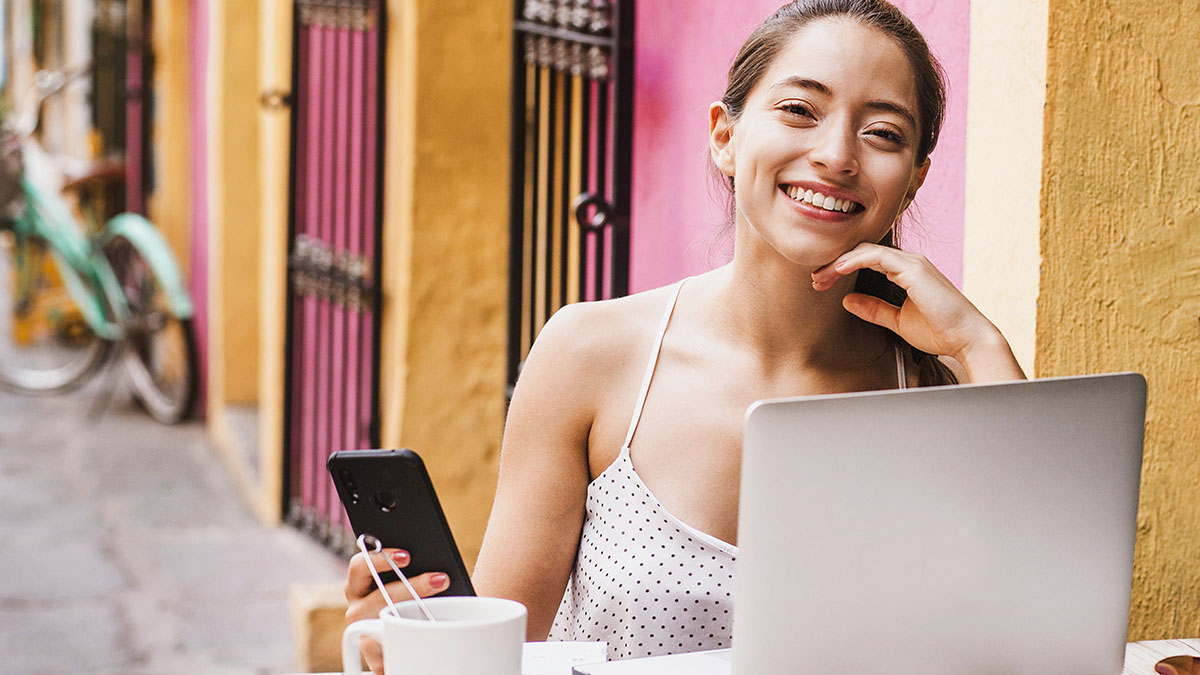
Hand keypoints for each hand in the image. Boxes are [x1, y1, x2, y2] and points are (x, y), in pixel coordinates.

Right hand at [344, 548, 450, 674]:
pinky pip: (391, 651)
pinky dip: (413, 644)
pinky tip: (429, 637)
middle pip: (376, 597)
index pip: (360, 566)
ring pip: (383, 625)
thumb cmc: (413, 602)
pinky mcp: (376, 659)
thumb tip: (434, 569)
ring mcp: (365, 634)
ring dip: (414, 616)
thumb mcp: (412, 584)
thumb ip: (415, 572)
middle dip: (411, 587)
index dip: (380, 558)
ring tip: (440, 609)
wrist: (416, 640)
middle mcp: (358, 608)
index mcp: (360, 586)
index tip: (407, 556)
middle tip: (439, 580)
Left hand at [811, 242, 1024, 381]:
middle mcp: (908, 262)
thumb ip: (874, 309)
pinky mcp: (914, 269)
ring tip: (820, 276)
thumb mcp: (897, 320)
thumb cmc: (939, 331)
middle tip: (815, 278)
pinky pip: (877, 256)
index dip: (840, 268)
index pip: (865, 260)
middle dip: (835, 263)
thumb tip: (846, 300)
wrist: (966, 339)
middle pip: (862, 252)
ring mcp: (912, 262)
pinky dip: (855, 260)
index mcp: (905, 271)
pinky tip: (838, 269)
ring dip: (839, 262)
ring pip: (866, 251)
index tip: (821, 282)